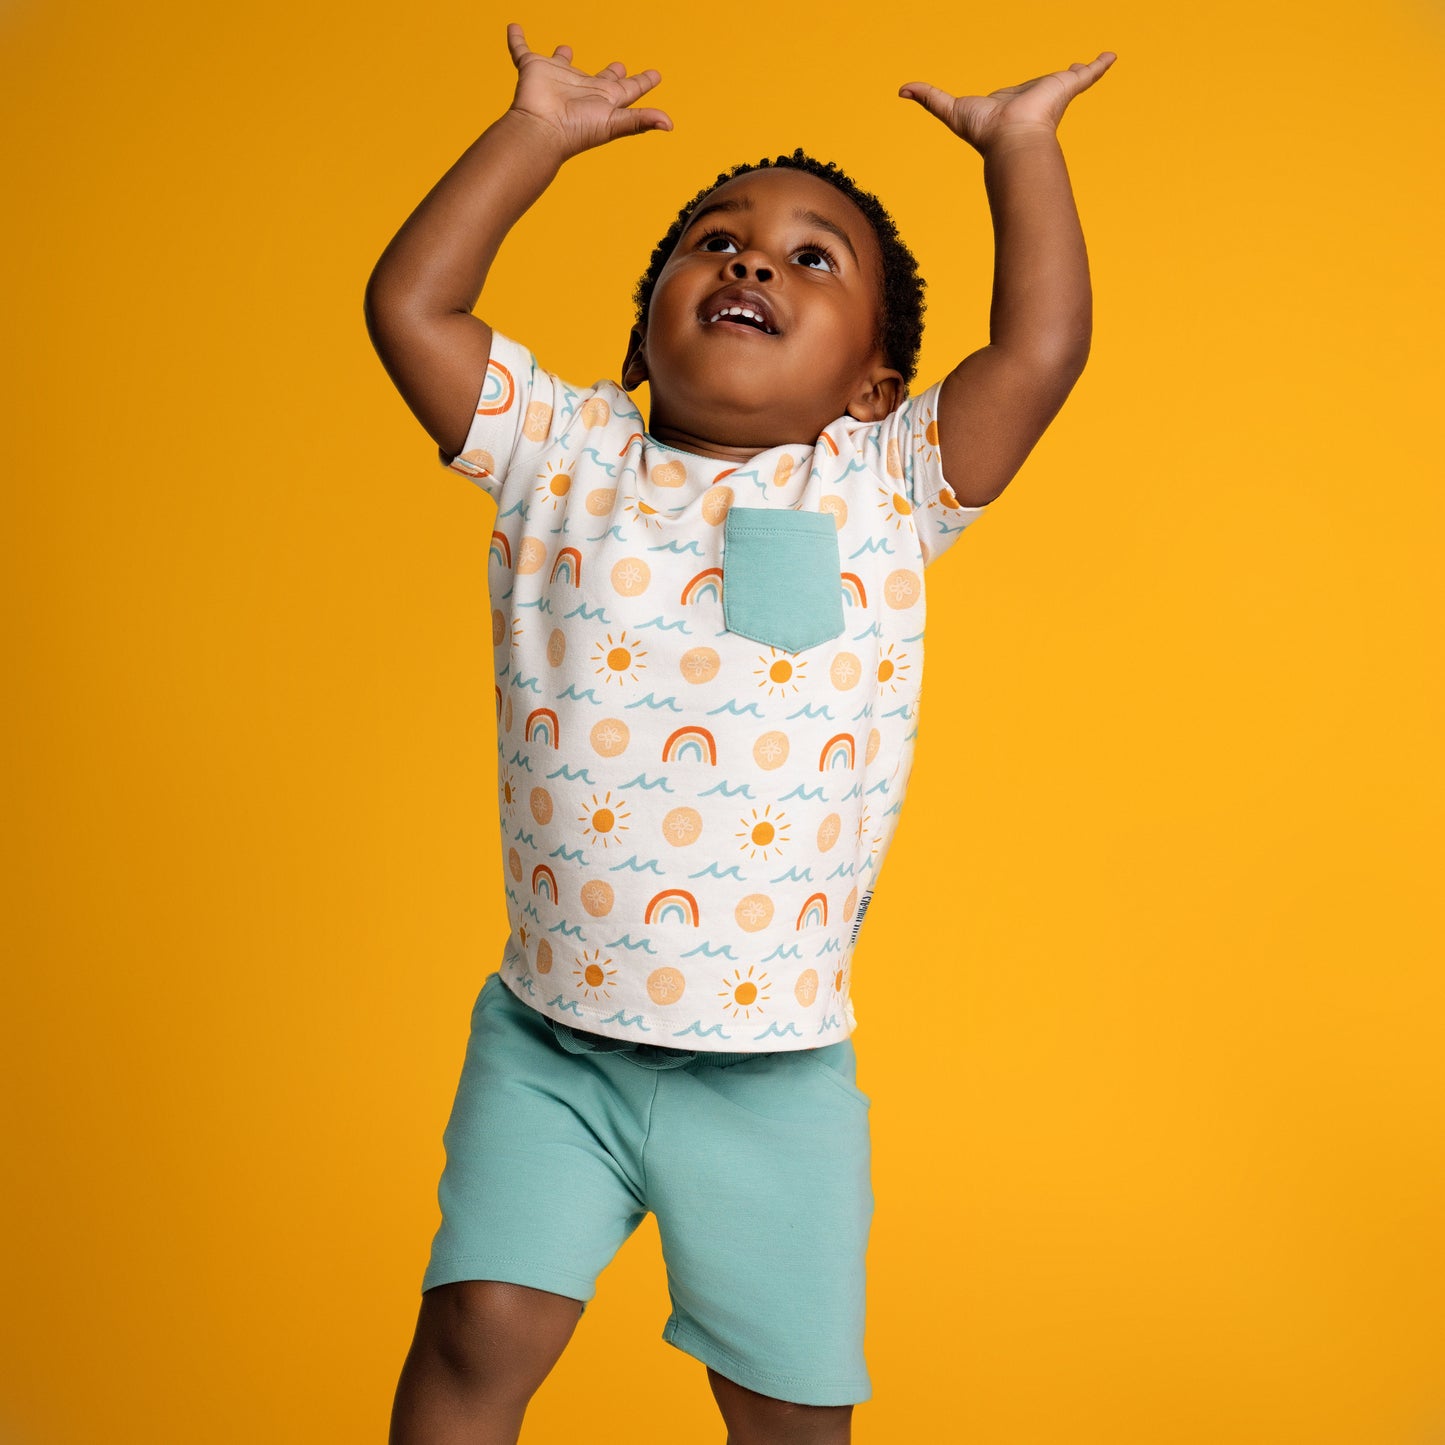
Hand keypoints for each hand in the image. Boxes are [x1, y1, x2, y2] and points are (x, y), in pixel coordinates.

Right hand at [505, 23, 670, 157]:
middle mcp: (583, 88)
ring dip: (563, 56)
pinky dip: (516, 39)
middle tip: (619, 64)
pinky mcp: (532, 68)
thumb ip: (640, 121)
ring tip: (566, 47)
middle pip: (601, 78)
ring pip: (562, 63)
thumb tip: (669, 124)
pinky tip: (513, 28)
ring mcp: (557, 78)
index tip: (656, 75)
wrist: (542, 130)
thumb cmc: (577, 130)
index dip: (643, 82)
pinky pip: (521, 49)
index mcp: (605, 100)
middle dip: (611, 72)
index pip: (630, 88)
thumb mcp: (614, 123)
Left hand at [900, 53, 1115, 154]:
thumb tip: (902, 90)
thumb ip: (928, 98)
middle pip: (1047, 86)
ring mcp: (1052, 93)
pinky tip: (1111, 56)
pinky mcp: (1067, 87)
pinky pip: (1088, 74)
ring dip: (1083, 72)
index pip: (1019, 94)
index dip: (1022, 91)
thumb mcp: (949, 108)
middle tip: (1067, 76)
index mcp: (1013, 104)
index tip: (1028, 90)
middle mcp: (1034, 98)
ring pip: (1071, 79)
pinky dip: (1100, 65)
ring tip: (1097, 62)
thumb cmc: (984, 131)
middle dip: (1057, 83)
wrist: (1012, 139)